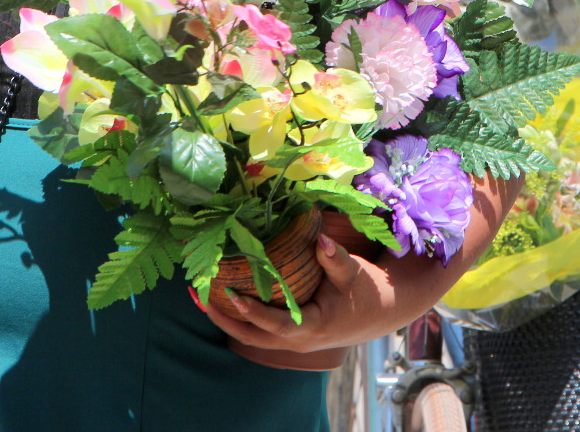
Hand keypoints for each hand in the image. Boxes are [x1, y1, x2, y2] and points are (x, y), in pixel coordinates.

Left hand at [198, 235, 407, 352]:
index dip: (251, 311)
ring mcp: (292, 342)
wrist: (378, 312)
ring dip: (226, 320)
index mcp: (312, 327)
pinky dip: (239, 317)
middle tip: (200, 297)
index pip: (275, 324)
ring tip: (201, 298)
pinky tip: (222, 299)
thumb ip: (335, 257)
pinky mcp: (289, 335)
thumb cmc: (365, 291)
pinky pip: (258, 331)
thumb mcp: (353, 273)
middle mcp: (298, 341)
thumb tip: (319, 238)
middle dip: (224, 320)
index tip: (229, 294)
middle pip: (252, 337)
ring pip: (252, 337)